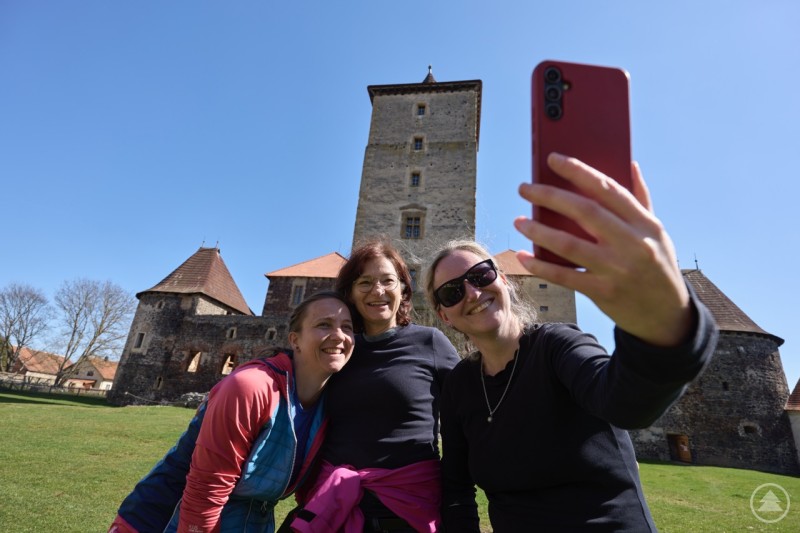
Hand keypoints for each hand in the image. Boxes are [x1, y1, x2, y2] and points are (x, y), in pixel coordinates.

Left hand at [514, 153, 692, 346]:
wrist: (667, 316)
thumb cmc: (658, 265)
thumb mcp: (657, 232)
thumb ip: (641, 199)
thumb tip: (629, 164)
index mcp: (645, 223)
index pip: (607, 188)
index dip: (578, 171)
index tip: (553, 159)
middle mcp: (632, 244)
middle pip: (584, 212)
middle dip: (550, 196)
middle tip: (525, 188)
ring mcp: (617, 270)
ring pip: (569, 245)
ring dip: (539, 231)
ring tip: (519, 220)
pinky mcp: (603, 293)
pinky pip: (565, 276)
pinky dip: (541, 266)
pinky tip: (524, 256)